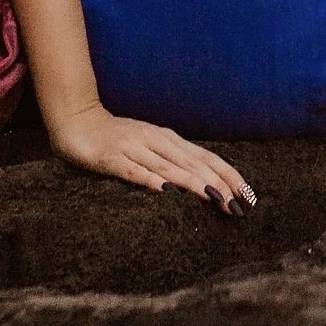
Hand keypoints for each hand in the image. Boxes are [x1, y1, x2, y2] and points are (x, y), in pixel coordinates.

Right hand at [44, 104, 255, 211]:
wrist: (77, 119)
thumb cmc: (117, 138)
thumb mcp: (150, 145)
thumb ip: (173, 160)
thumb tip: (205, 181)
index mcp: (169, 139)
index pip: (206, 157)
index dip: (229, 175)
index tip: (249, 195)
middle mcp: (156, 140)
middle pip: (194, 163)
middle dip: (219, 184)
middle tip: (239, 206)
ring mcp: (134, 148)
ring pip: (169, 167)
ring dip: (194, 183)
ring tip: (215, 198)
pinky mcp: (112, 158)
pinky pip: (134, 171)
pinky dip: (151, 180)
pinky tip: (166, 191)